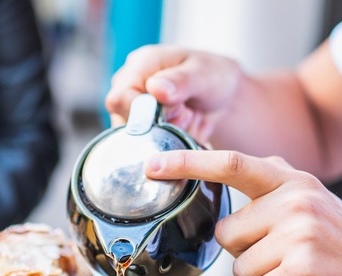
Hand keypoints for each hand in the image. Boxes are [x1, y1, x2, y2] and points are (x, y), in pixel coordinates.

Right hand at [105, 46, 241, 143]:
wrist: (221, 96)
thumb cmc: (213, 76)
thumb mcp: (204, 74)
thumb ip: (180, 81)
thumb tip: (154, 88)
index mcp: (140, 63)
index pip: (120, 98)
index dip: (144, 113)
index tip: (177, 109)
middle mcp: (128, 85)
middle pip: (125, 120)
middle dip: (160, 125)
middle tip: (187, 113)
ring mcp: (130, 107)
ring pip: (135, 137)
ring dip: (167, 134)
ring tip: (187, 117)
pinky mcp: (138, 126)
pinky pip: (145, 145)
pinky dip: (167, 142)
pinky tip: (182, 127)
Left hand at [146, 149, 341, 275]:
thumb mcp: (315, 208)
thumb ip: (273, 190)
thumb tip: (226, 167)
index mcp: (295, 183)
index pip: (231, 165)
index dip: (187, 164)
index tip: (151, 166)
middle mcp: (297, 203)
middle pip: (226, 233)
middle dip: (249, 256)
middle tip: (291, 261)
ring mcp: (300, 237)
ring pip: (238, 269)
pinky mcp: (301, 273)